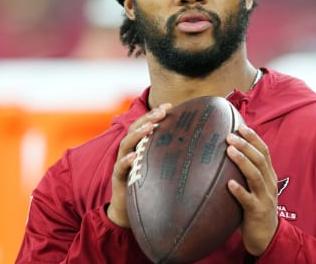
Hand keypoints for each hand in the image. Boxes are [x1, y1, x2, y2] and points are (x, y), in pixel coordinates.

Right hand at [107, 103, 170, 227]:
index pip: (145, 124)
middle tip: (162, 111)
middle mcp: (128, 151)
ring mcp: (122, 163)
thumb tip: (196, 145)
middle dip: (148, 118)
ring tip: (149, 128)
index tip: (170, 106)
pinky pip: (120, 168)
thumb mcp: (159, 167)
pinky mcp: (118, 178)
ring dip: (138, 135)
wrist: (128, 210)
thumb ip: (170, 155)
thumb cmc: (148, 185)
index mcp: (138, 146)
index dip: (155, 114)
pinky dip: (126, 161)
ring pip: (126, 144)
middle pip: (135, 129)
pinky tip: (133, 156)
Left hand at [226, 124, 278, 255]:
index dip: (253, 138)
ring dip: (242, 162)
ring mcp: (264, 198)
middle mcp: (269, 184)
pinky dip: (239, 191)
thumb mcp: (254, 188)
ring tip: (229, 151)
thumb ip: (245, 173)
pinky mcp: (257, 212)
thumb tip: (224, 153)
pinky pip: (248, 200)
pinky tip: (229, 184)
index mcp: (269, 176)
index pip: (264, 151)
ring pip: (256, 176)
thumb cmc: (255, 209)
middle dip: (246, 145)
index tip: (240, 126)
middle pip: (260, 159)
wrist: (267, 237)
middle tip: (230, 136)